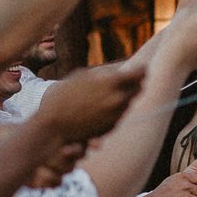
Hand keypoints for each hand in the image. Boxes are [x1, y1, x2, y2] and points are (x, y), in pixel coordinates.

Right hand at [30, 59, 145, 146]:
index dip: (141, 70)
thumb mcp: (85, 75)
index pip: (140, 74)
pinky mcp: (112, 126)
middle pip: (140, 88)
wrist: (54, 121)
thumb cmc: (66, 93)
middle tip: (131, 79)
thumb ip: (107, 73)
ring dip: (126, 96)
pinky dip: (117, 109)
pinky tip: (104, 105)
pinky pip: (121, 114)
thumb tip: (124, 69)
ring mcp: (116, 115)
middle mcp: (118, 99)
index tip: (141, 69)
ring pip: (130, 102)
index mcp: (112, 82)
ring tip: (112, 92)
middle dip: (136, 83)